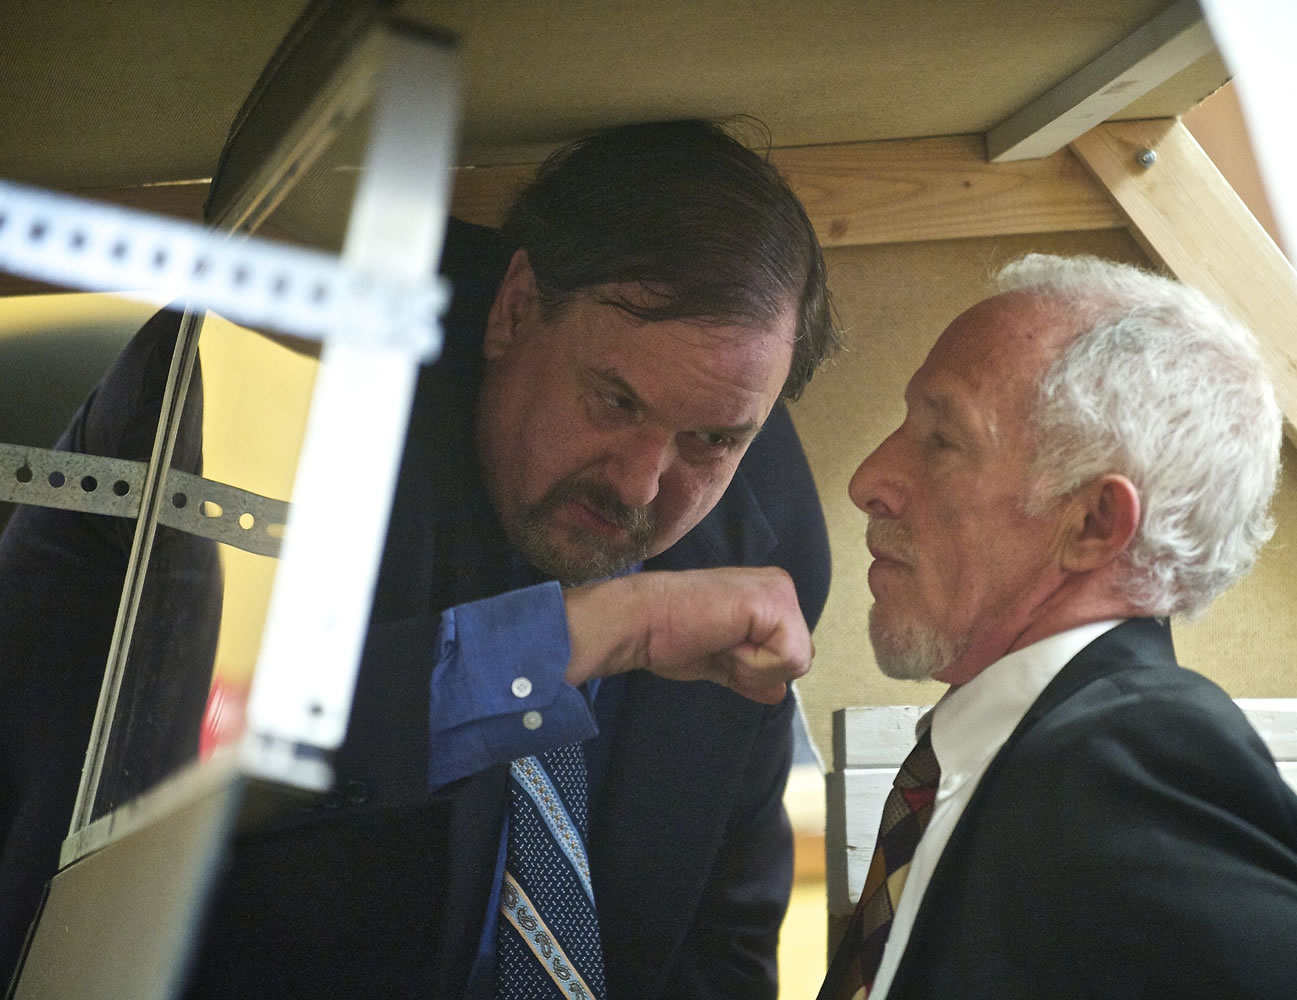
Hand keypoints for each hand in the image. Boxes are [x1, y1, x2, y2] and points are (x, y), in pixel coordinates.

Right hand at [563, 567, 813, 704]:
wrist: (643, 622)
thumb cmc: (670, 637)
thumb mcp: (721, 663)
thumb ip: (752, 676)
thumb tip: (778, 694)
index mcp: (769, 598)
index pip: (790, 655)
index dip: (754, 669)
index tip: (717, 647)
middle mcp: (780, 587)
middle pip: (801, 659)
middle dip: (757, 670)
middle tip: (718, 645)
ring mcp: (780, 590)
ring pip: (796, 660)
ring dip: (752, 667)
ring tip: (719, 641)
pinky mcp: (774, 601)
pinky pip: (785, 656)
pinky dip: (752, 663)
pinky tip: (724, 639)